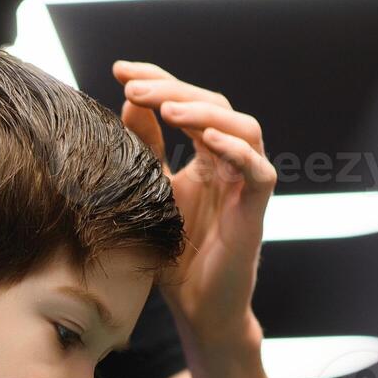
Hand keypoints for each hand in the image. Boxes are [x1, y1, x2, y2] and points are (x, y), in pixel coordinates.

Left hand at [113, 60, 274, 350]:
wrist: (197, 308)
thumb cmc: (174, 255)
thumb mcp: (149, 192)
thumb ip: (145, 150)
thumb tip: (130, 103)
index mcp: (206, 155)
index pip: (187, 101)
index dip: (158, 79)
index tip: (119, 70)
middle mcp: (230, 162)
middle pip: (214, 105)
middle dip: (173, 89)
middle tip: (134, 86)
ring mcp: (246, 183)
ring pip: (243, 127)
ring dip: (204, 113)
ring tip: (167, 109)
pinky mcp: (256, 210)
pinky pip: (258, 171)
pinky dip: (237, 150)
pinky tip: (207, 140)